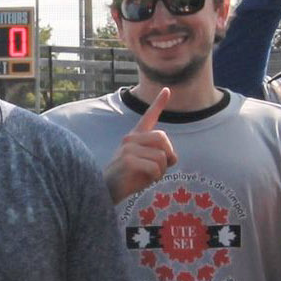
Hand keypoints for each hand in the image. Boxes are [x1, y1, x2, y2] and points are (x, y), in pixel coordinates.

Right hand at [105, 86, 177, 202]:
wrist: (108, 190)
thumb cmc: (129, 178)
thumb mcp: (147, 164)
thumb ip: (160, 156)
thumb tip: (173, 157)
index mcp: (135, 136)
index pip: (149, 116)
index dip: (159, 103)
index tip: (167, 90)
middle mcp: (131, 138)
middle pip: (163, 137)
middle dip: (168, 155)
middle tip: (162, 168)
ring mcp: (128, 148)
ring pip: (161, 156)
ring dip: (161, 171)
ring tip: (149, 176)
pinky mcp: (128, 160)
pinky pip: (155, 168)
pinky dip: (155, 177)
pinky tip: (145, 180)